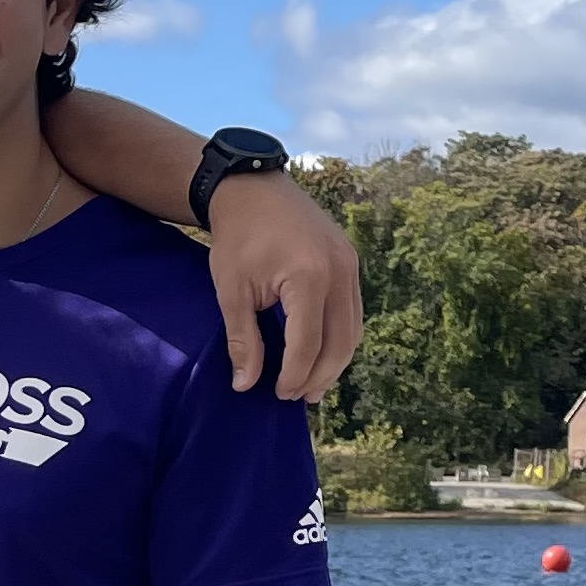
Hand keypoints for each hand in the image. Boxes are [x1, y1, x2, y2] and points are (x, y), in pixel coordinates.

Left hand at [206, 172, 361, 402]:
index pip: (308, 344)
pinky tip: (320, 353)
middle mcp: (339, 272)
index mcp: (308, 278)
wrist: (253, 189)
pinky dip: (340, 337)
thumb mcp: (232, 291)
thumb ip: (243, 340)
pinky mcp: (351, 261)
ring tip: (312, 385)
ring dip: (335, 362)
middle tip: (297, 397)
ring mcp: (350, 265)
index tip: (278, 395)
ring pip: (353, 329)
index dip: (294, 376)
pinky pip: (353, 311)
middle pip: (340, 342)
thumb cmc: (237, 237)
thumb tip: (245, 385)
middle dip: (320, 376)